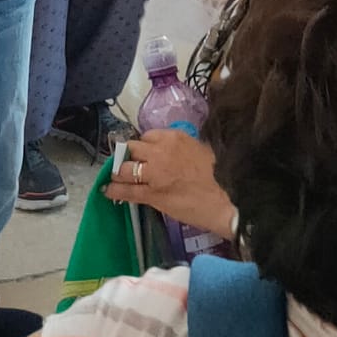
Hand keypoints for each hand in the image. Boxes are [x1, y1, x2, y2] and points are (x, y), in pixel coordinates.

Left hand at [104, 128, 234, 236]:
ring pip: (125, 168)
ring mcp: (154, 174)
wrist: (228, 200)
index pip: (148, 136)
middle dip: (127, 156)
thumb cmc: (222, 175)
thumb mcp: (203, 149)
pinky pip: (127, 191)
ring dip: (117, 172)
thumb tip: (175, 153)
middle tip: (125, 164)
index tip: (143, 153)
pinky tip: (107, 191)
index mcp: (175, 138)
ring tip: (113, 177)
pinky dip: (114, 190)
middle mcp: (160, 152)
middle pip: (132, 148)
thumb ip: (184, 148)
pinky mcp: (152, 195)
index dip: (143, 146)